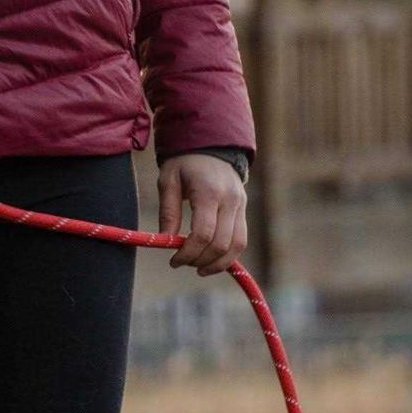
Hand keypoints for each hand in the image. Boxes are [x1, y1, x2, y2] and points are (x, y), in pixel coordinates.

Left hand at [159, 153, 247, 276]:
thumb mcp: (168, 181)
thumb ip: (168, 212)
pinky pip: (241, 240)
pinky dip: (228, 255)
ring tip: (199, 268)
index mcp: (209, 192)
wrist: (211, 144)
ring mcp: (240, 205)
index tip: (174, 261)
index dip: (189, 253)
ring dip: (218, 263)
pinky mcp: (244, 210)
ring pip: (237, 246)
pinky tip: (212, 260)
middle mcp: (230, 200)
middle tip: (184, 263)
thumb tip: (167, 242)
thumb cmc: (184, 163)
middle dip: (201, 260)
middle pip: (221, 244)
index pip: (203, 233)